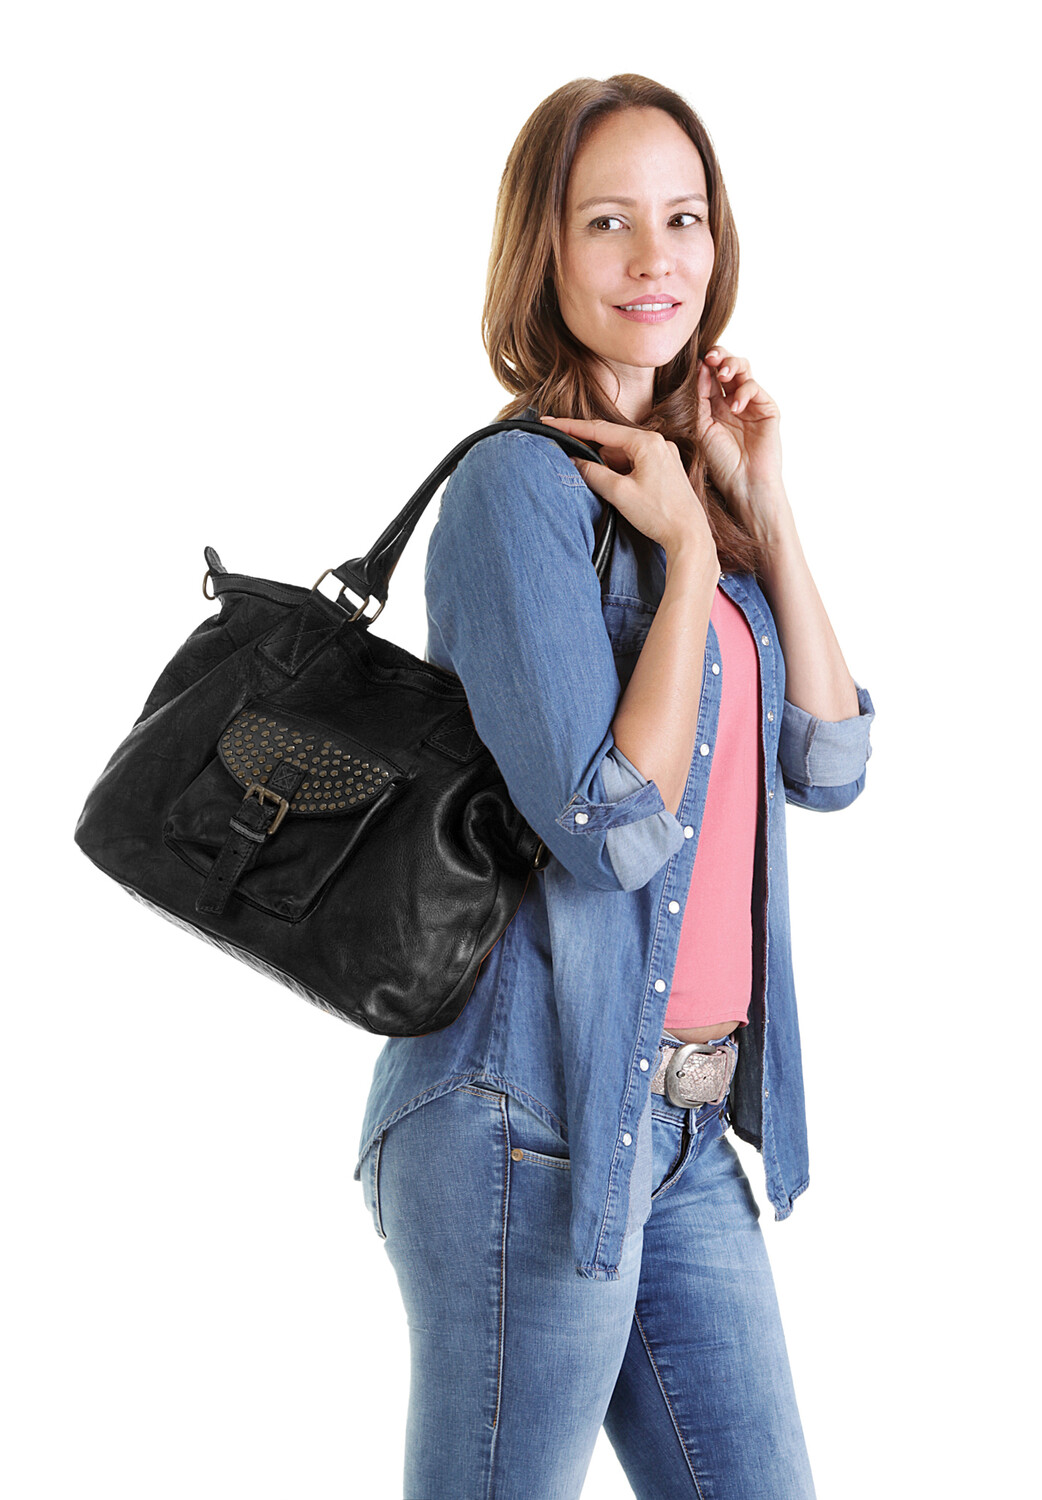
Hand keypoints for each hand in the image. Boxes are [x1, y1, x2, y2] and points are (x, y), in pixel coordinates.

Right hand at [539, 415, 718, 566]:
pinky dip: (621, 472)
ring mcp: (664, 454)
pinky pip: (635, 462)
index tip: (550, 422)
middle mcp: (658, 442)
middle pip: (612, 440)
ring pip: (623, 453)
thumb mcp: (619, 494)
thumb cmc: (660, 515)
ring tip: (610, 491)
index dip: (572, 426)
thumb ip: (593, 473)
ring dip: (608, 466)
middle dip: (591, 452)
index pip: (600, 429)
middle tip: (570, 460)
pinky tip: (619, 489)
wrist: (690, 536)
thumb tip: (574, 461)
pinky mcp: (666, 468)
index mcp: (647, 442)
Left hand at [697, 347, 790, 544]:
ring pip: (743, 369)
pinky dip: (744, 391)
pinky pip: (755, 388)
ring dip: (732, 365)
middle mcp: (731, 401)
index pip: (708, 375)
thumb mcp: (701, 427)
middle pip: (727, 366)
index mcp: (713, 406)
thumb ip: (700, 398)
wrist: (743, 483)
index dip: (703, 365)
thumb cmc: (719, 462)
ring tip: (723, 374)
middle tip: (711, 358)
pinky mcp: (767, 408)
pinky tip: (735, 407)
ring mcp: (750, 403)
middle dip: (719, 356)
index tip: (696, 362)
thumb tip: (700, 368)